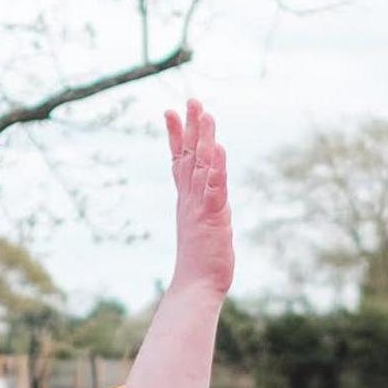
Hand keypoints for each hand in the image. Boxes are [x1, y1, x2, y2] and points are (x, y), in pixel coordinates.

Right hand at [160, 100, 232, 304]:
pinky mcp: (213, 217)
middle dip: (189, 127)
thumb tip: (207, 199)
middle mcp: (190, 198)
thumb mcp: (200, 227)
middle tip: (191, 100)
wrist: (196, 287)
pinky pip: (215, 188)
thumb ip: (202, 209)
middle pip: (188, 156)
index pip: (179, 161)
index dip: (175, 136)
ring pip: (201, 166)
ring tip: (205, 114)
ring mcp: (200, 206)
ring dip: (203, 139)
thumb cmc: (200, 262)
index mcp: (187, 200)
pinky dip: (217, 168)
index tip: (170, 112)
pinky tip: (218, 149)